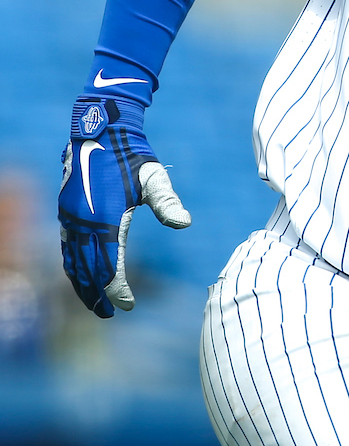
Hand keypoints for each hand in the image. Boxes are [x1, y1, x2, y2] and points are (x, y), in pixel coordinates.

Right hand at [58, 96, 190, 316]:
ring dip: (82, 284)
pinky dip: (71, 266)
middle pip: (87, 269)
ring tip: (93, 303)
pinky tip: (79, 274)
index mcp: (105, 218)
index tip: (128, 305)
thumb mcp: (154, 176)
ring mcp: (70, 217)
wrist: (100, 130)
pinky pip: (66, 247)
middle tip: (109, 315)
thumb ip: (167, 201)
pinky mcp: (65, 211)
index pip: (109, 265)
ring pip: (72, 261)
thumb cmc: (132, 155)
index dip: (117, 289)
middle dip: (97, 295)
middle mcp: (82, 221)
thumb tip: (185, 223)